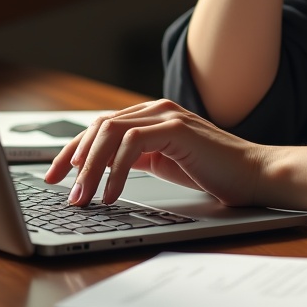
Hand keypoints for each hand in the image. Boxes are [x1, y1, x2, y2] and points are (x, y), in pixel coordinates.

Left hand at [44, 100, 271, 207]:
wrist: (253, 174)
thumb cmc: (213, 172)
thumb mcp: (164, 163)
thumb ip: (136, 157)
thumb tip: (97, 171)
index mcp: (152, 115)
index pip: (101, 125)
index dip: (72, 149)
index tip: (53, 176)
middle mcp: (157, 109)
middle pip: (100, 124)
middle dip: (73, 159)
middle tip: (63, 192)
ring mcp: (167, 115)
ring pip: (111, 132)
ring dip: (90, 168)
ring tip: (83, 198)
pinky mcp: (177, 129)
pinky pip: (132, 144)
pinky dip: (114, 171)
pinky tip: (111, 194)